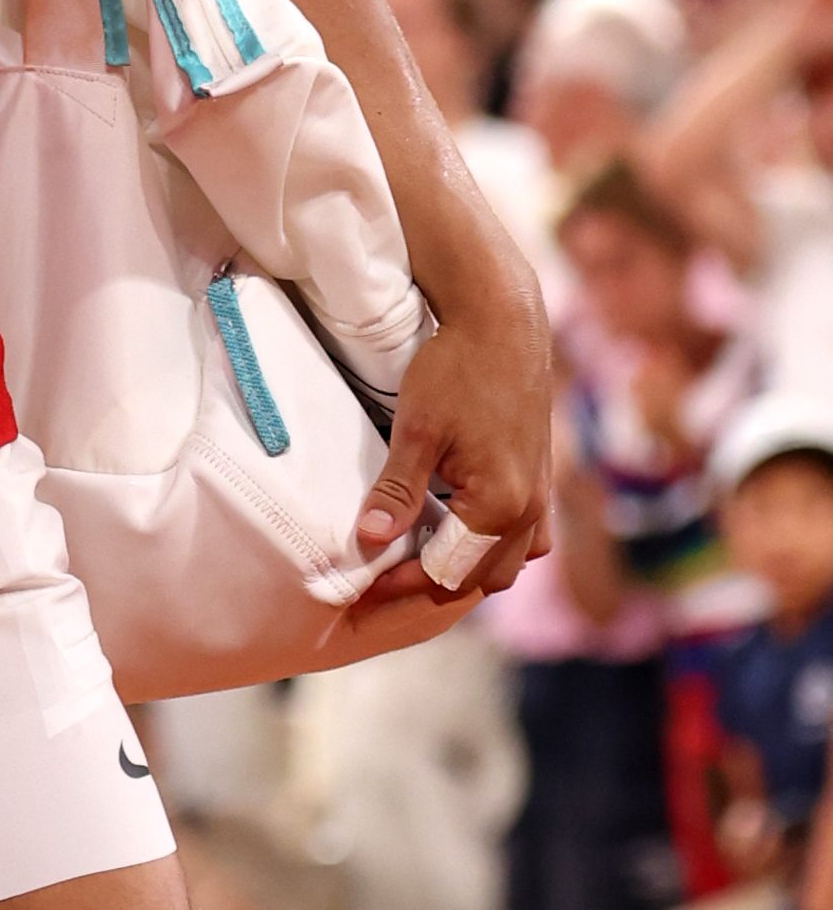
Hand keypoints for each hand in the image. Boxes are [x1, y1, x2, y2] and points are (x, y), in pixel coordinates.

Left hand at [352, 296, 552, 602]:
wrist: (503, 323)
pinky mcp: (543, 478)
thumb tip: (371, 539)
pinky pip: (527, 537)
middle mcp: (530, 511)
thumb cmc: (456, 369)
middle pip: (483, 579)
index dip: (403, 584)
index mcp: (498, 506)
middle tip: (387, 575)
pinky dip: (496, 546)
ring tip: (420, 554)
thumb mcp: (416, 429)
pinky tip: (460, 528)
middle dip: (436, 583)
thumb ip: (397, 490)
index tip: (366, 586)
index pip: (447, 572)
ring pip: (510, 562)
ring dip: (470, 568)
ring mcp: (542, 497)